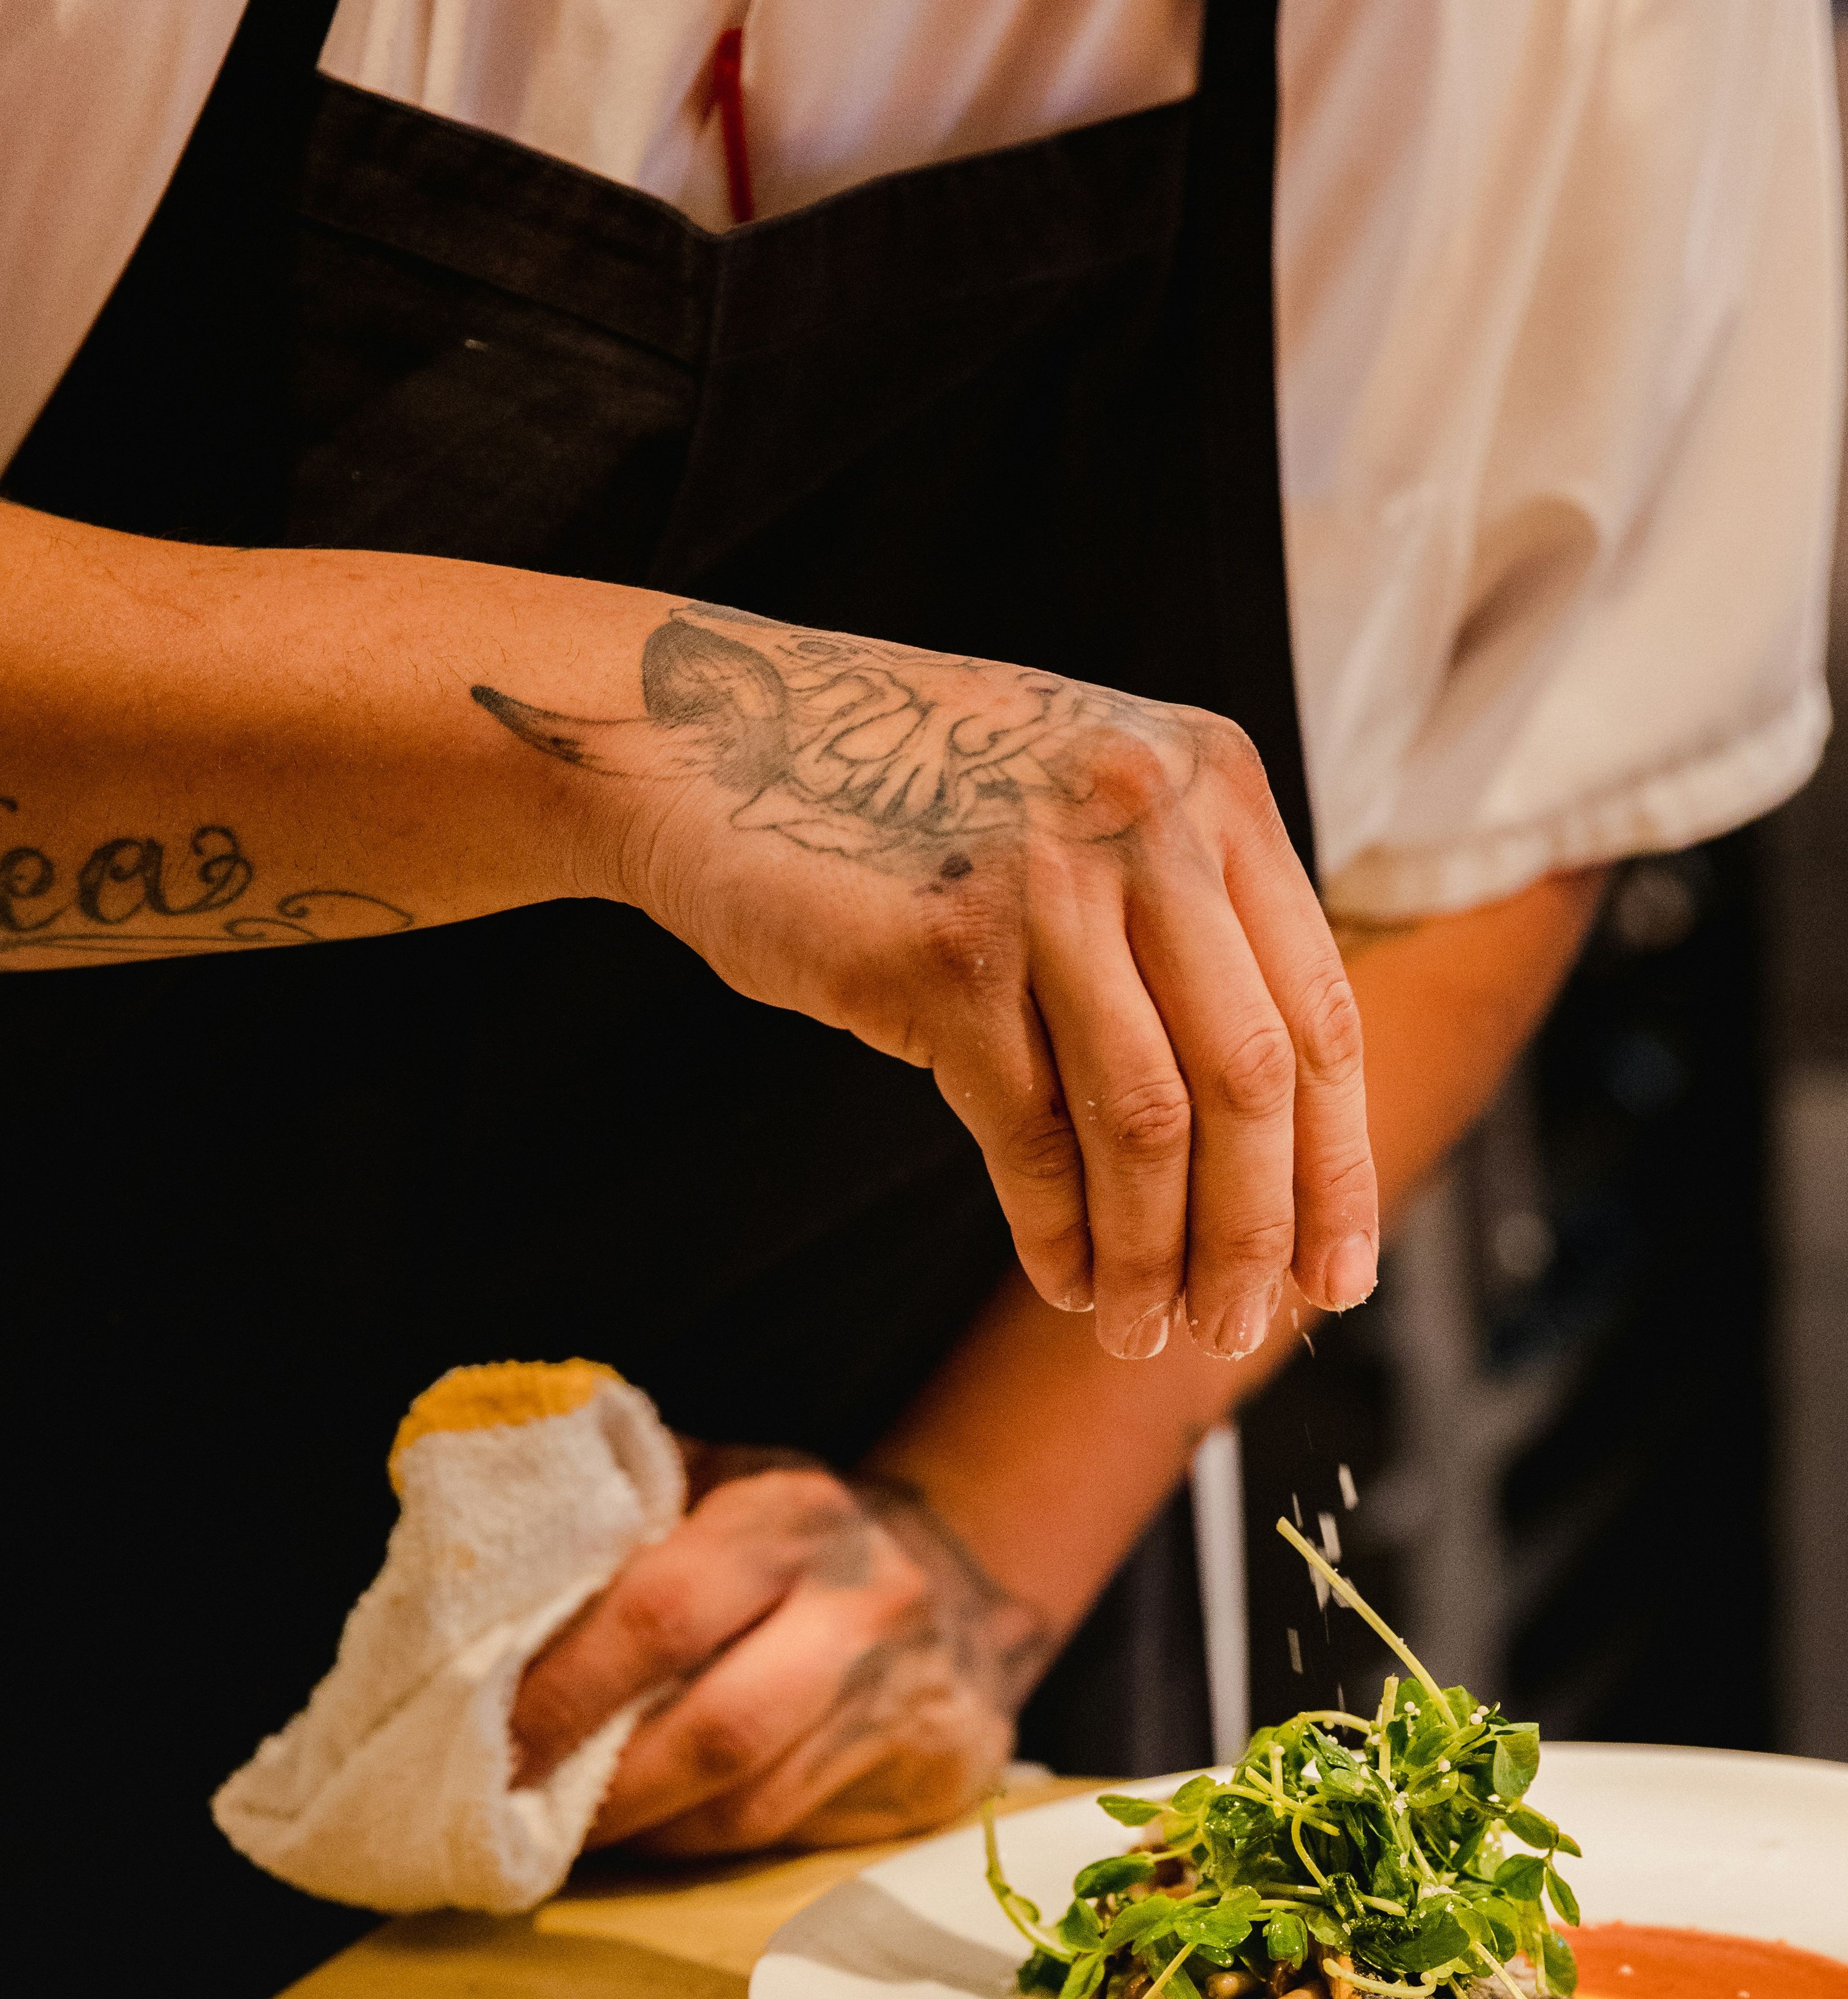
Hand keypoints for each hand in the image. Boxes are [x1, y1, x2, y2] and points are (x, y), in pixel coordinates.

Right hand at [474, 601, 1377, 1357]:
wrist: (710, 735)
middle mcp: (1148, 816)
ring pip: (1148, 1119)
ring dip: (1155, 1253)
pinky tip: (1058, 1280)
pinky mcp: (942, 949)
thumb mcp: (1078, 817)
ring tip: (1141, 1331)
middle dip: (1256, 1232)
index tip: (1336, 1276)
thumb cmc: (903, 802)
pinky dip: (1057, 1229)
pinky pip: (1031, 1131)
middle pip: (1251, 1077)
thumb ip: (1178, 930)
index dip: (1335, 1164)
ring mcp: (1044, 879)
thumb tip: (1261, 1148)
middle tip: (1236, 1330)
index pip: (1318, 1010)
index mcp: (1210, 782)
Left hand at [508, 1447, 1051, 1854]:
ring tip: (568, 1826)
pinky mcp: (933, 1773)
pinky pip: (790, 1834)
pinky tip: (657, 1827)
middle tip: (509, 1809)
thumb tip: (485, 1552)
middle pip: (716, 1729)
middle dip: (599, 1787)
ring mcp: (906, 1693)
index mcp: (792, 1512)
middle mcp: (861, 1601)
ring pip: (748, 1805)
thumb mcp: (722, 1483)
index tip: (488, 1732)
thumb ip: (626, 1510)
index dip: (567, 1685)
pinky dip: (703, 1843)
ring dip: (643, 1829)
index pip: (664, 1609)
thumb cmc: (799, 1535)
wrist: (962, 1581)